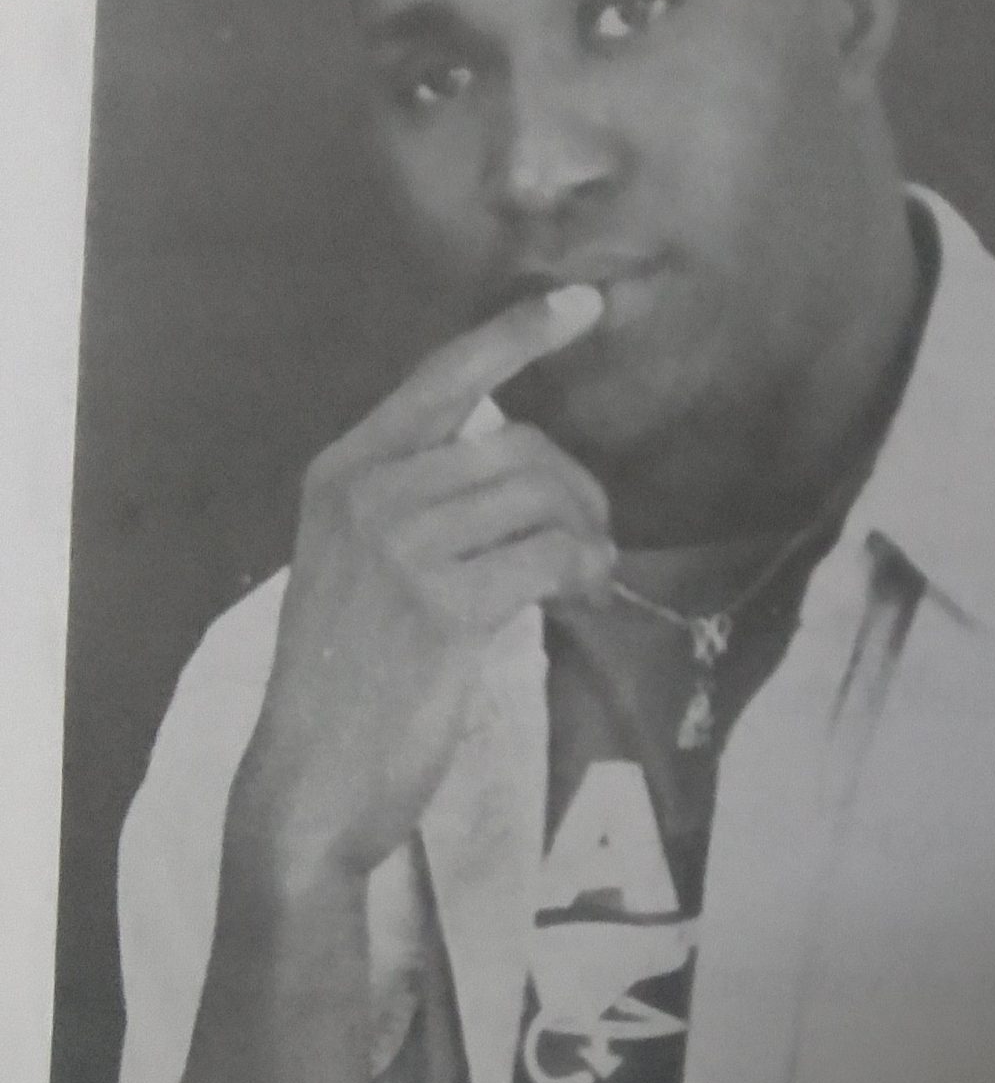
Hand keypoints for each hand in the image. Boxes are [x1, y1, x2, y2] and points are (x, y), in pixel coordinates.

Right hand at [233, 284, 610, 888]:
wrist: (312, 778)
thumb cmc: (351, 680)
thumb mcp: (362, 567)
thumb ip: (420, 506)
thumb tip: (529, 474)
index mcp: (342, 470)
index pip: (441, 377)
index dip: (517, 335)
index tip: (584, 304)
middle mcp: (365, 492)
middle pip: (519, 445)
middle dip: (580, 494)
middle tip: (593, 550)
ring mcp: (400, 545)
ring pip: (544, 500)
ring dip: (590, 541)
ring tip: (589, 584)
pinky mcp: (441, 604)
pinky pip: (552, 558)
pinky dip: (586, 576)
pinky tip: (584, 602)